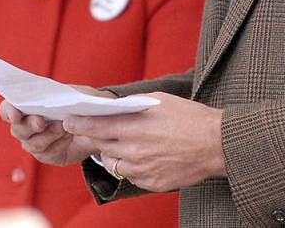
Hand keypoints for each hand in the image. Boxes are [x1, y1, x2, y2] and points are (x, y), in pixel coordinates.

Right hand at [0, 86, 112, 166]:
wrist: (96, 126)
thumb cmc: (82, 104)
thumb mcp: (78, 93)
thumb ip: (68, 92)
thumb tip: (61, 95)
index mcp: (27, 106)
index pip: (6, 110)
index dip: (7, 111)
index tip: (15, 114)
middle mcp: (26, 127)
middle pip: (17, 129)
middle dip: (30, 125)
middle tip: (41, 122)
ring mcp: (35, 143)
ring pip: (32, 144)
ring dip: (49, 134)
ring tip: (65, 127)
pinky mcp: (48, 155)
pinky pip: (48, 154)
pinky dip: (59, 143)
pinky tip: (69, 136)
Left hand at [63, 92, 225, 191]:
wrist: (216, 144)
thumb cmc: (190, 117)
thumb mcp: (160, 100)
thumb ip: (132, 104)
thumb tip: (114, 107)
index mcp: (134, 126)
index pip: (96, 126)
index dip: (79, 124)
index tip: (68, 121)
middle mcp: (134, 150)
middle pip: (101, 146)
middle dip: (98, 138)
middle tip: (101, 131)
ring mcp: (141, 169)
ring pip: (113, 163)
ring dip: (114, 153)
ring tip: (128, 143)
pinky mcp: (150, 183)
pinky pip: (130, 175)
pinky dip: (131, 166)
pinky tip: (145, 156)